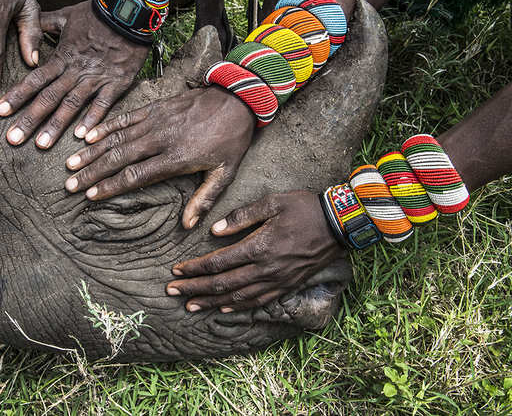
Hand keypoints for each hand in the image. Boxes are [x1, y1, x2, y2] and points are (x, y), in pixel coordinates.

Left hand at [0, 0, 148, 146]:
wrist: (128, 10)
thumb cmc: (98, 13)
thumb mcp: (67, 15)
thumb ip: (46, 23)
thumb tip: (29, 24)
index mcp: (62, 57)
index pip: (35, 79)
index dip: (17, 96)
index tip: (0, 112)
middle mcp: (75, 71)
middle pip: (48, 98)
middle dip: (29, 119)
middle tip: (13, 139)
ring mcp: (96, 78)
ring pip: (72, 105)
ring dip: (55, 125)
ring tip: (41, 145)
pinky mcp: (117, 82)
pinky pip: (104, 104)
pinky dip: (93, 119)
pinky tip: (83, 137)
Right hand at [64, 87, 255, 228]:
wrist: (237, 99)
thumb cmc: (231, 139)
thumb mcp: (225, 173)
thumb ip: (204, 199)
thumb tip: (188, 226)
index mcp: (176, 157)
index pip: (136, 175)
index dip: (111, 186)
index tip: (91, 195)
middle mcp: (160, 139)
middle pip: (119, 157)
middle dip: (92, 172)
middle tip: (70, 184)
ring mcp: (155, 121)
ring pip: (117, 138)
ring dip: (92, 151)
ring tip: (71, 164)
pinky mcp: (155, 107)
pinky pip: (125, 118)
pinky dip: (105, 126)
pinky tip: (87, 135)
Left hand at [166, 191, 344, 311]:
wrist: (340, 225)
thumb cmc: (305, 208)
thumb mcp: (273, 202)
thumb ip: (242, 217)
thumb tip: (214, 231)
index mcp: (259, 247)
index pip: (218, 262)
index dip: (195, 268)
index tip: (176, 270)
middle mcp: (266, 269)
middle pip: (222, 284)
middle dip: (194, 288)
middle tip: (171, 292)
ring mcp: (277, 280)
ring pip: (237, 297)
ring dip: (211, 302)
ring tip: (190, 306)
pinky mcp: (287, 285)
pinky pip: (259, 302)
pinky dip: (238, 307)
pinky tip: (224, 308)